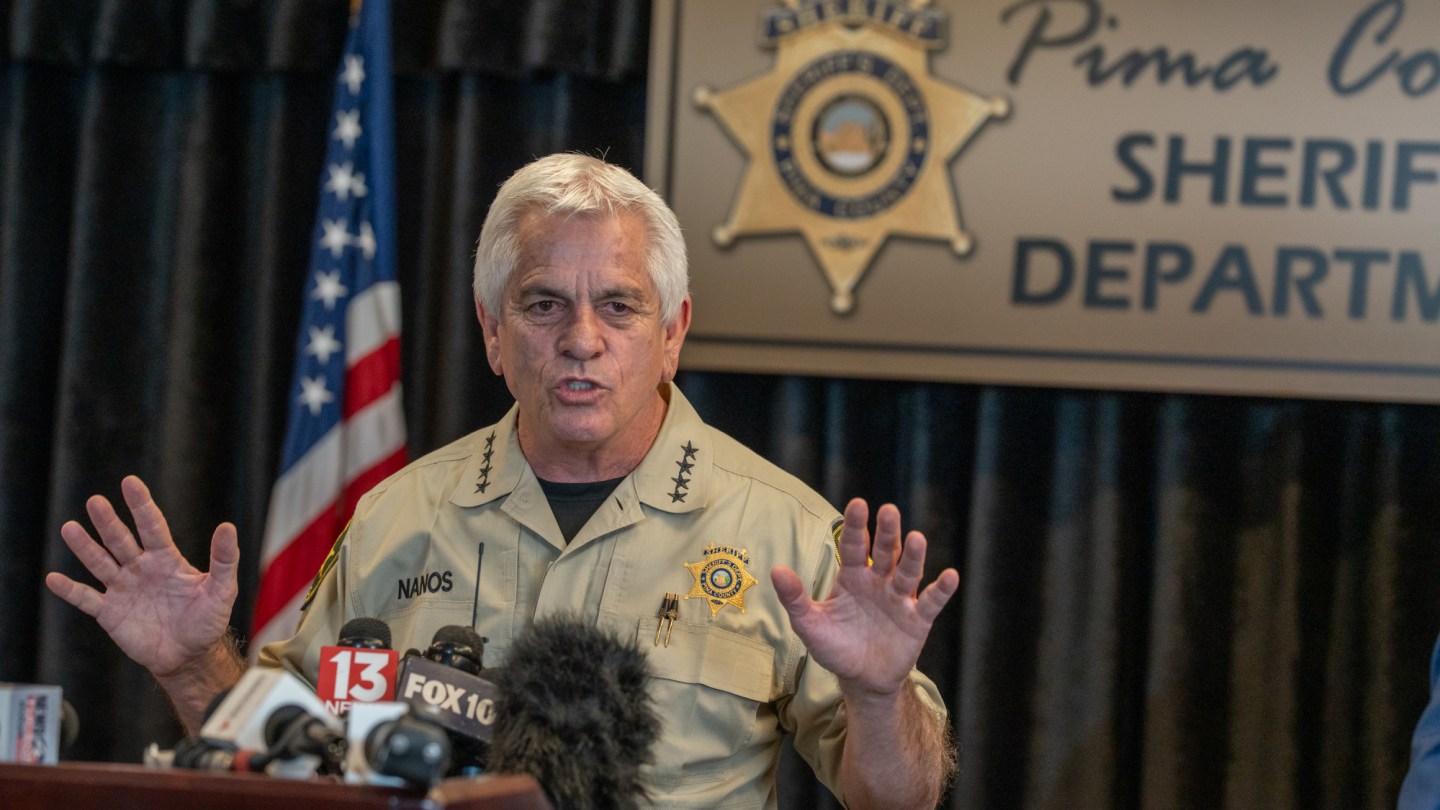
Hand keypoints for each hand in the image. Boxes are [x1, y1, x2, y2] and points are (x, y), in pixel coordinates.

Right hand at [45, 475, 239, 677]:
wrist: (189, 655)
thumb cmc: (207, 621)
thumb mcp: (222, 589)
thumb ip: (224, 559)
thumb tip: (228, 527)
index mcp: (166, 559)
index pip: (152, 526)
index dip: (141, 505)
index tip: (130, 482)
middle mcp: (141, 569)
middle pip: (121, 540)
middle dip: (108, 521)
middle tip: (94, 501)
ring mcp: (123, 589)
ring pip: (100, 563)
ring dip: (84, 547)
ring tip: (69, 528)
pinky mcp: (110, 613)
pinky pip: (86, 599)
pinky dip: (70, 590)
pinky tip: (53, 578)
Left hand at [771, 498, 958, 696]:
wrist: (861, 679)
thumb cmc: (835, 646)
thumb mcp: (810, 624)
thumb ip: (795, 598)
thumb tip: (775, 570)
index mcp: (853, 576)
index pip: (854, 546)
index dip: (856, 527)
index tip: (858, 504)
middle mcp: (879, 581)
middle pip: (885, 552)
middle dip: (887, 532)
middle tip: (889, 510)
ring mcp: (900, 598)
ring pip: (908, 572)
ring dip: (913, 556)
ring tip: (916, 538)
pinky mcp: (918, 619)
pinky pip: (932, 602)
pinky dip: (941, 590)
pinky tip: (950, 576)